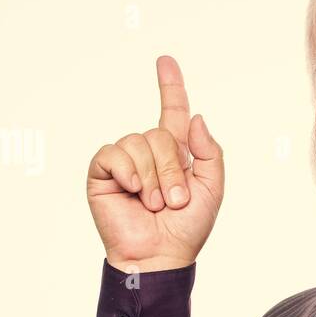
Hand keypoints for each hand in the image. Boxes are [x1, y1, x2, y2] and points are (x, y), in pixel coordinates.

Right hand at [86, 55, 224, 272]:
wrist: (160, 256)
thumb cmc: (187, 228)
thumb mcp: (212, 188)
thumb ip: (210, 151)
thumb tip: (196, 117)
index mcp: (176, 154)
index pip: (173, 112)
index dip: (170, 86)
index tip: (165, 61)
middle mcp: (148, 153)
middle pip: (161, 133)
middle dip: (172, 169)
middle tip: (174, 201)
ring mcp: (124, 162)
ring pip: (138, 142)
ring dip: (152, 178)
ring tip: (153, 204)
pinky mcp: (103, 173)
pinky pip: (114, 154)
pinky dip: (128, 172)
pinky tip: (132, 192)